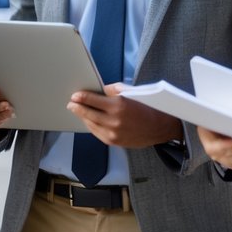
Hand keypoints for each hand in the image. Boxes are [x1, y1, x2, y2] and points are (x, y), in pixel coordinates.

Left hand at [67, 83, 182, 147]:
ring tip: (77, 111)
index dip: (81, 97)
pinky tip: (88, 121)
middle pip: (88, 113)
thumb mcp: (133, 92)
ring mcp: (113, 133)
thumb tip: (101, 89)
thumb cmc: (148, 108)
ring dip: (83, 117)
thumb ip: (115, 90)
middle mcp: (114, 120)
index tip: (74, 95)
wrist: (160, 127)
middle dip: (77, 108)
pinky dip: (91, 126)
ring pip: (91, 124)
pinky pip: (97, 133)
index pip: (92, 100)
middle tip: (71, 104)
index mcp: (119, 105)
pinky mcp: (114, 141)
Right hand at [198, 126, 231, 170]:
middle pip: (231, 155)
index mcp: (210, 145)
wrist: (210, 133)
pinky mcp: (229, 163)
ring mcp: (222, 160)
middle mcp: (215, 155)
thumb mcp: (214, 123)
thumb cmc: (213, 126)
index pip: (219, 147)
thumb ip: (222, 124)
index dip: (229, 145)